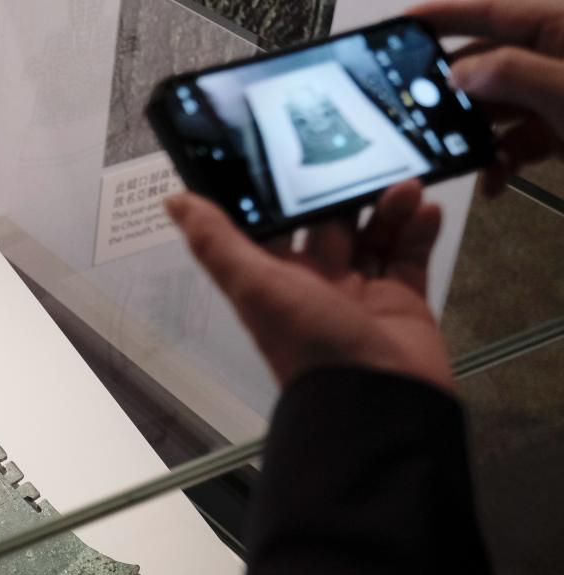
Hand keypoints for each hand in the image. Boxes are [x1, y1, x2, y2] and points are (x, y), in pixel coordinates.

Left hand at [165, 181, 453, 392]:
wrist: (379, 400)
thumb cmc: (311, 341)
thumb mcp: (256, 286)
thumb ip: (216, 242)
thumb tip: (173, 200)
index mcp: (274, 281)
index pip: (273, 226)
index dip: (281, 192)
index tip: (295, 148)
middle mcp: (315, 285)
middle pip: (328, 225)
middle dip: (344, 192)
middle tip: (365, 154)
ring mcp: (360, 293)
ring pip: (373, 235)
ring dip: (388, 206)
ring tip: (407, 185)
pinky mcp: (402, 301)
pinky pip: (410, 256)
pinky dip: (419, 230)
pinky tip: (428, 207)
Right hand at [409, 0, 563, 195]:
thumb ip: (514, 75)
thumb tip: (459, 72)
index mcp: (561, 25)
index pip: (490, 11)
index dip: (442, 16)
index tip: (399, 26)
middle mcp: (557, 54)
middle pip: (486, 65)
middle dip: (452, 97)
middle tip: (416, 120)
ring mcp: (561, 93)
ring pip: (498, 108)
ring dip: (475, 138)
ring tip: (459, 163)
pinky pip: (521, 138)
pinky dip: (503, 160)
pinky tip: (494, 183)